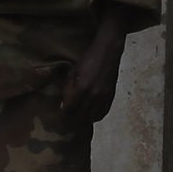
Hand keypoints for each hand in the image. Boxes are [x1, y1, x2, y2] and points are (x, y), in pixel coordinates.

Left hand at [60, 5, 130, 122]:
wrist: (108, 52)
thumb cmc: (88, 59)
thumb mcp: (74, 72)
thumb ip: (68, 89)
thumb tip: (63, 105)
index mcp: (82, 88)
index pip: (70, 109)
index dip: (64, 113)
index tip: (61, 113)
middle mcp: (93, 96)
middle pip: (81, 117)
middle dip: (73, 119)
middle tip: (68, 117)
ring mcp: (104, 98)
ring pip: (92, 118)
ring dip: (84, 118)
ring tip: (79, 115)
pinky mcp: (111, 97)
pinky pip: (102, 114)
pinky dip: (95, 116)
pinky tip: (90, 113)